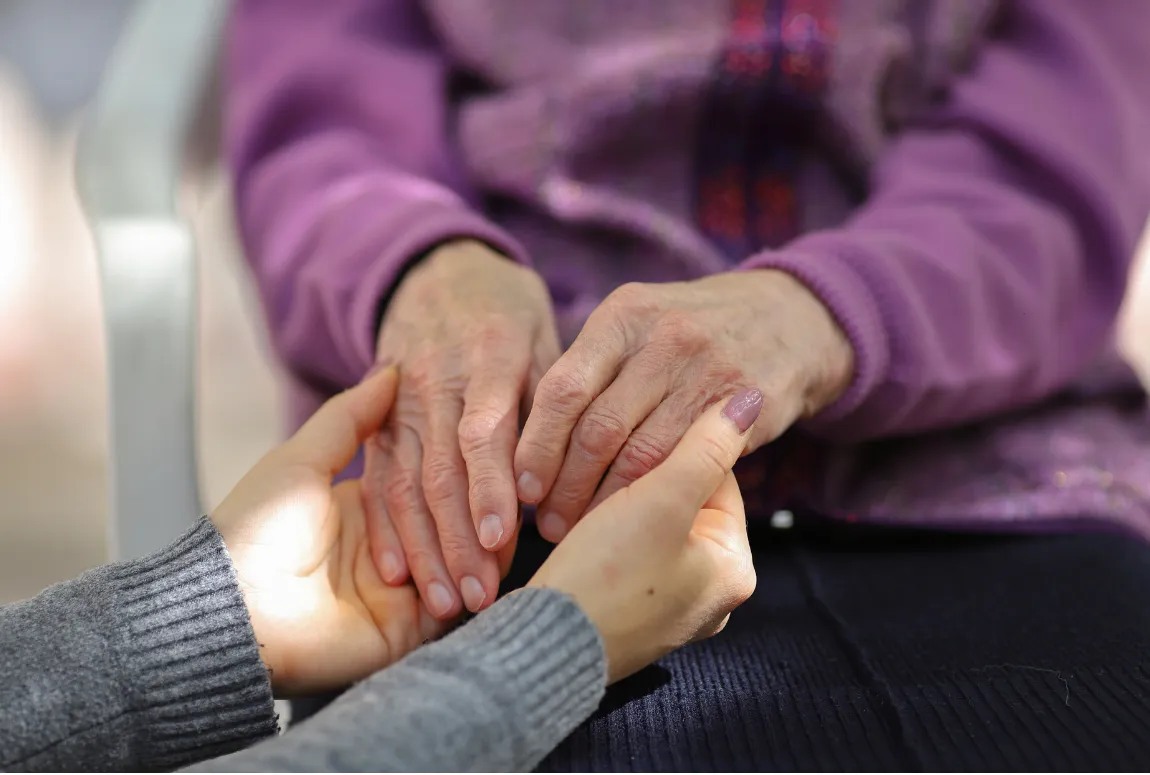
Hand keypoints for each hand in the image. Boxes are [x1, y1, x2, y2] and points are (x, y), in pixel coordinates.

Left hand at [212, 366, 489, 695]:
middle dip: (480, 514)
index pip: (425, 485)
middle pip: (449, 527)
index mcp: (364, 510)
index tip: (492, 451)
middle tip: (513, 493)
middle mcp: (388, 552)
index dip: (458, 471)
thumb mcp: (303, 459)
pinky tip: (495, 567)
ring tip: (510, 532)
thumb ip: (348, 418)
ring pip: (458, 566)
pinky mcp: (404, 632)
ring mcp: (399, 595)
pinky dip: (474, 589)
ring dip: (483, 552)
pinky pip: (451, 611)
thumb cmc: (256, 527)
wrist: (234, 605)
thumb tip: (390, 370)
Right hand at [365, 240, 560, 617]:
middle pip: (441, 469)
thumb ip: (552, 403)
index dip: (490, 488)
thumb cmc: (508, 314)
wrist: (437, 272)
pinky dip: (383, 527)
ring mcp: (398, 402)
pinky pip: (376, 478)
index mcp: (488, 357)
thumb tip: (573, 477)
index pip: (485, 431)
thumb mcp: (542, 338)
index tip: (503, 541)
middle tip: (479, 598)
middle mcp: (436, 382)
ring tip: (444, 603)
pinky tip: (396, 573)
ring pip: (405, 483)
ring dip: (423, 547)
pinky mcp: (376, 420)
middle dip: (458, 539)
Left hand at [515, 270, 852, 541]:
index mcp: (624, 316)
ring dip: (605, 502)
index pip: (563, 389)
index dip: (537, 446)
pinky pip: (687, 465)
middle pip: (596, 428)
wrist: (791, 319)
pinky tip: (634, 517)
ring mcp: (708, 371)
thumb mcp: (639, 325)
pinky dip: (654, 497)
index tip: (521, 487)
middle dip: (565, 484)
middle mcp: (664, 338)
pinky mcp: (745, 407)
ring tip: (581, 527)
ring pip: (640, 456)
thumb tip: (524, 437)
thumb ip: (590, 368)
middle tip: (548, 521)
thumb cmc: (691, 333)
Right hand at [528, 388, 760, 682]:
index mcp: (735, 570)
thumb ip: (706, 446)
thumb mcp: (662, 500)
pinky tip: (578, 530)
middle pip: (686, 505)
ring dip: (620, 505)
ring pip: (652, 529)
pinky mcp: (629, 616)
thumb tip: (750, 401)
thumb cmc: (606, 576)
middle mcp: (711, 596)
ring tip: (584, 498)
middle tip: (605, 468)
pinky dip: (605, 537)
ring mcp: (670, 610)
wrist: (542, 646)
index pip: (719, 480)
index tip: (636, 437)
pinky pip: (627, 558)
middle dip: (645, 481)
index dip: (675, 449)